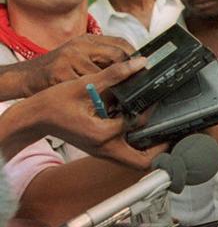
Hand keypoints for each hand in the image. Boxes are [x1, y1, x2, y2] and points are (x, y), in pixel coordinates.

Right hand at [3, 57, 160, 167]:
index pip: (137, 124)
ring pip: (132, 159)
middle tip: (174, 132)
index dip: (150, 109)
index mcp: (102, 135)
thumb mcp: (85, 84)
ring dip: (149, 147)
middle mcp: (104, 148)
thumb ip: (115, 75)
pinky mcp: (99, 147)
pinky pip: (124, 152)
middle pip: (141, 161)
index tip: (158, 96)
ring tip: (163, 129)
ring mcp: (101, 151)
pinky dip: (136, 142)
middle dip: (160, 150)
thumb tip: (140, 64)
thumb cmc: (54, 103)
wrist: (34, 117)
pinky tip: (141, 124)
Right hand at [8, 34, 134, 98]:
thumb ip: (101, 55)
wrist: (26, 77)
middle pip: (115, 55)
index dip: (134, 56)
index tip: (143, 67)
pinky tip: (103, 103)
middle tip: (136, 83)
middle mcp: (79, 46)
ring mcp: (69, 59)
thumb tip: (132, 62)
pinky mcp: (60, 75)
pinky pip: (86, 87)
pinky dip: (97, 96)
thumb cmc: (56, 68)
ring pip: (103, 73)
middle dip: (127, 71)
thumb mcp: (79, 55)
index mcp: (86, 40)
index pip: (120, 43)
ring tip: (122, 96)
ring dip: (114, 86)